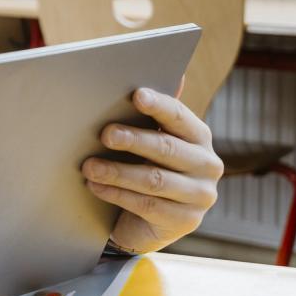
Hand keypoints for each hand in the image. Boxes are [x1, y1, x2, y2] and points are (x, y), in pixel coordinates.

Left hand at [83, 87, 222, 253]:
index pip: (179, 117)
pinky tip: (95, 186)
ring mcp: (200, 195)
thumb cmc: (145, 168)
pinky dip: (117, 194)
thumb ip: (154, 114)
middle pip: (166, 148)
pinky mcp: (185, 221)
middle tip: (105, 134)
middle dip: (133, 140)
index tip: (136, 96)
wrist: (146, 221)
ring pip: (154, 180)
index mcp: (199, 137)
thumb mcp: (149, 142)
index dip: (158, 106)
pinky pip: (147, 205)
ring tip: (89, 166)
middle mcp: (207, 164)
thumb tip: (170, 74)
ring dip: (117, 172)